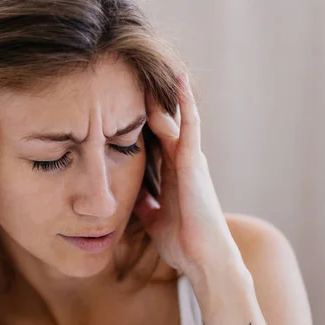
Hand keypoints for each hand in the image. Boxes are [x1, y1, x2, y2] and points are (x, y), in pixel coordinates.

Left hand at [133, 74, 239, 281]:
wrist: (203, 261)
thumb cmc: (183, 241)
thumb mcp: (153, 217)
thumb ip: (145, 202)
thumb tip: (130, 195)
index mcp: (172, 172)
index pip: (153, 137)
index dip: (139, 117)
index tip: (121, 97)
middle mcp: (183, 160)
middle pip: (162, 121)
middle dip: (148, 98)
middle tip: (132, 71)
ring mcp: (190, 159)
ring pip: (174, 117)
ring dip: (164, 92)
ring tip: (153, 64)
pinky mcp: (195, 163)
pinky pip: (190, 126)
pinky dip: (185, 103)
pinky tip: (178, 81)